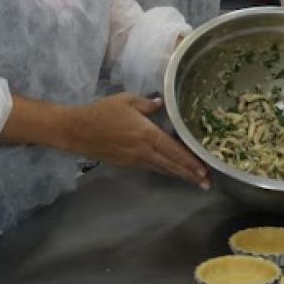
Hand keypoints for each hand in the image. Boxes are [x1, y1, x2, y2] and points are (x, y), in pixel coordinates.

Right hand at [60, 94, 209, 187]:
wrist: (75, 131)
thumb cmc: (101, 112)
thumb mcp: (127, 100)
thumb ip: (148, 103)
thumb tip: (161, 103)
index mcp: (146, 135)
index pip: (173, 151)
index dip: (190, 162)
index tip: (204, 171)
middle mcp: (143, 151)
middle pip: (171, 166)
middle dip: (190, 175)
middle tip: (208, 183)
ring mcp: (134, 160)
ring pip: (161, 169)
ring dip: (179, 175)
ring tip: (196, 181)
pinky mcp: (126, 164)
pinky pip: (150, 168)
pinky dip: (164, 171)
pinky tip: (172, 172)